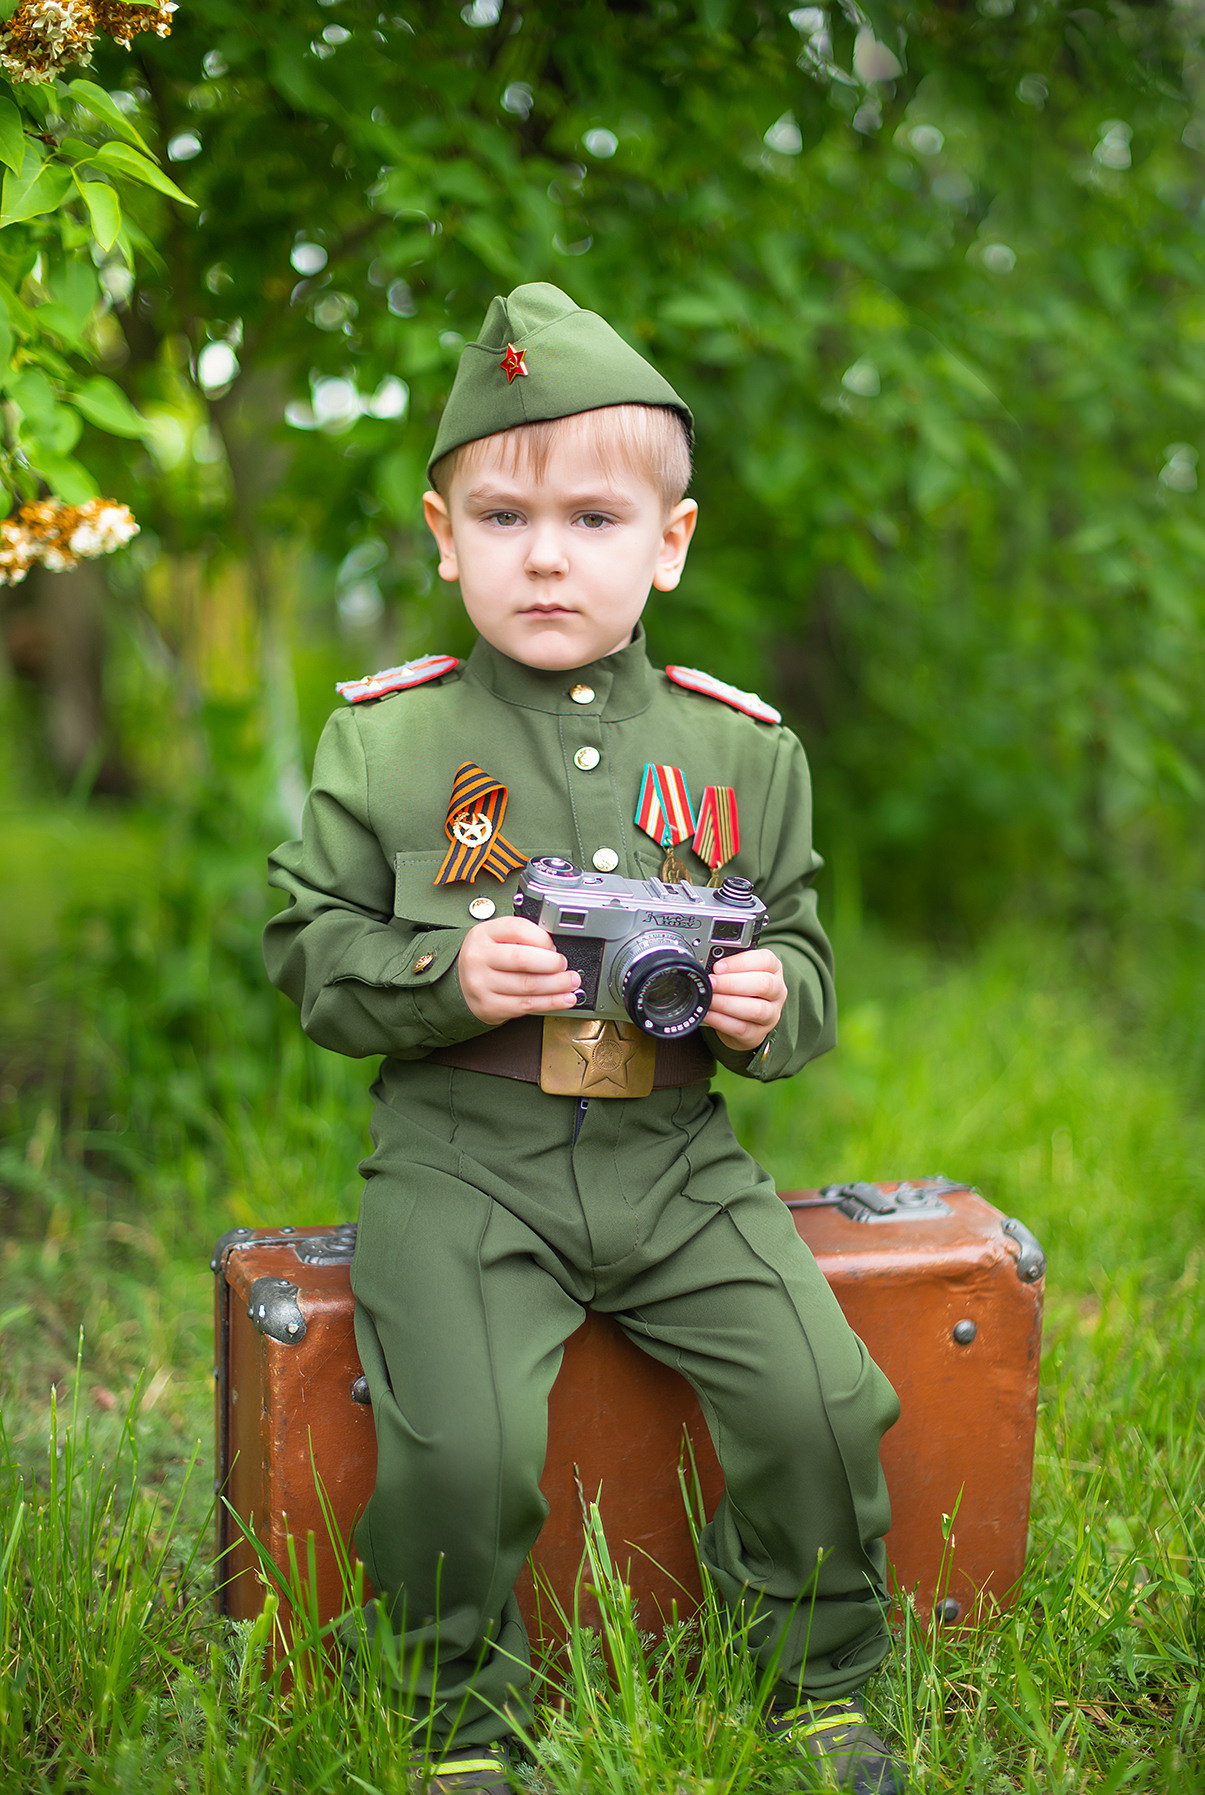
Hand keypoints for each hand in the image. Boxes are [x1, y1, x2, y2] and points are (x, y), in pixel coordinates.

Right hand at [457, 916, 581, 1025]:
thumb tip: (554, 948)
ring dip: (557, 985)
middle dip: (552, 964)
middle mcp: (479, 957)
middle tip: (565, 966)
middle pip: (523, 959)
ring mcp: (481, 984)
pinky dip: (551, 1003)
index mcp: (483, 934)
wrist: (462, 983)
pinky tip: (564, 999)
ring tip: (571, 983)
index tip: (554, 945)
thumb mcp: (497, 937)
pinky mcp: (489, 1006)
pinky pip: (526, 1005)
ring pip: (528, 985)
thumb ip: (522, 936)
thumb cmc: (488, 958)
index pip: (517, 929)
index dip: (542, 938)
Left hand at [703, 947, 786, 1052]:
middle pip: (763, 984)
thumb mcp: (738, 972)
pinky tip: (708, 1014)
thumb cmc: (740, 988)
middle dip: (732, 983)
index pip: (765, 960)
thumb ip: (727, 966)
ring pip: (756, 1009)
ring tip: (709, 999)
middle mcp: (777, 991)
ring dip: (727, 1003)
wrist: (744, 1018)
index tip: (718, 967)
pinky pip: (742, 1028)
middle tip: (711, 983)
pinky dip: (721, 1021)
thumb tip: (704, 965)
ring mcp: (771, 1014)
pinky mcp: (759, 1033)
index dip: (740, 962)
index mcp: (773, 969)